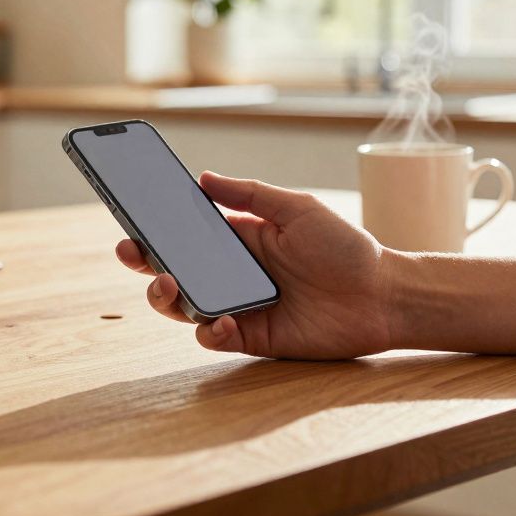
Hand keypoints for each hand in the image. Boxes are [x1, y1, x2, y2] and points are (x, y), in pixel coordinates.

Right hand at [116, 172, 396, 359]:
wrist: (383, 297)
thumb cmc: (346, 249)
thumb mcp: (298, 209)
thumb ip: (249, 194)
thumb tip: (203, 177)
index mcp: (239, 239)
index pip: (186, 233)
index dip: (155, 227)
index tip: (132, 217)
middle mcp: (232, 274)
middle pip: (174, 269)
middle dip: (145, 261)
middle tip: (132, 251)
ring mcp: (239, 307)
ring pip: (185, 306)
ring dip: (166, 296)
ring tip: (168, 284)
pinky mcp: (252, 338)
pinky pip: (214, 338)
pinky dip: (209, 330)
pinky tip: (219, 320)